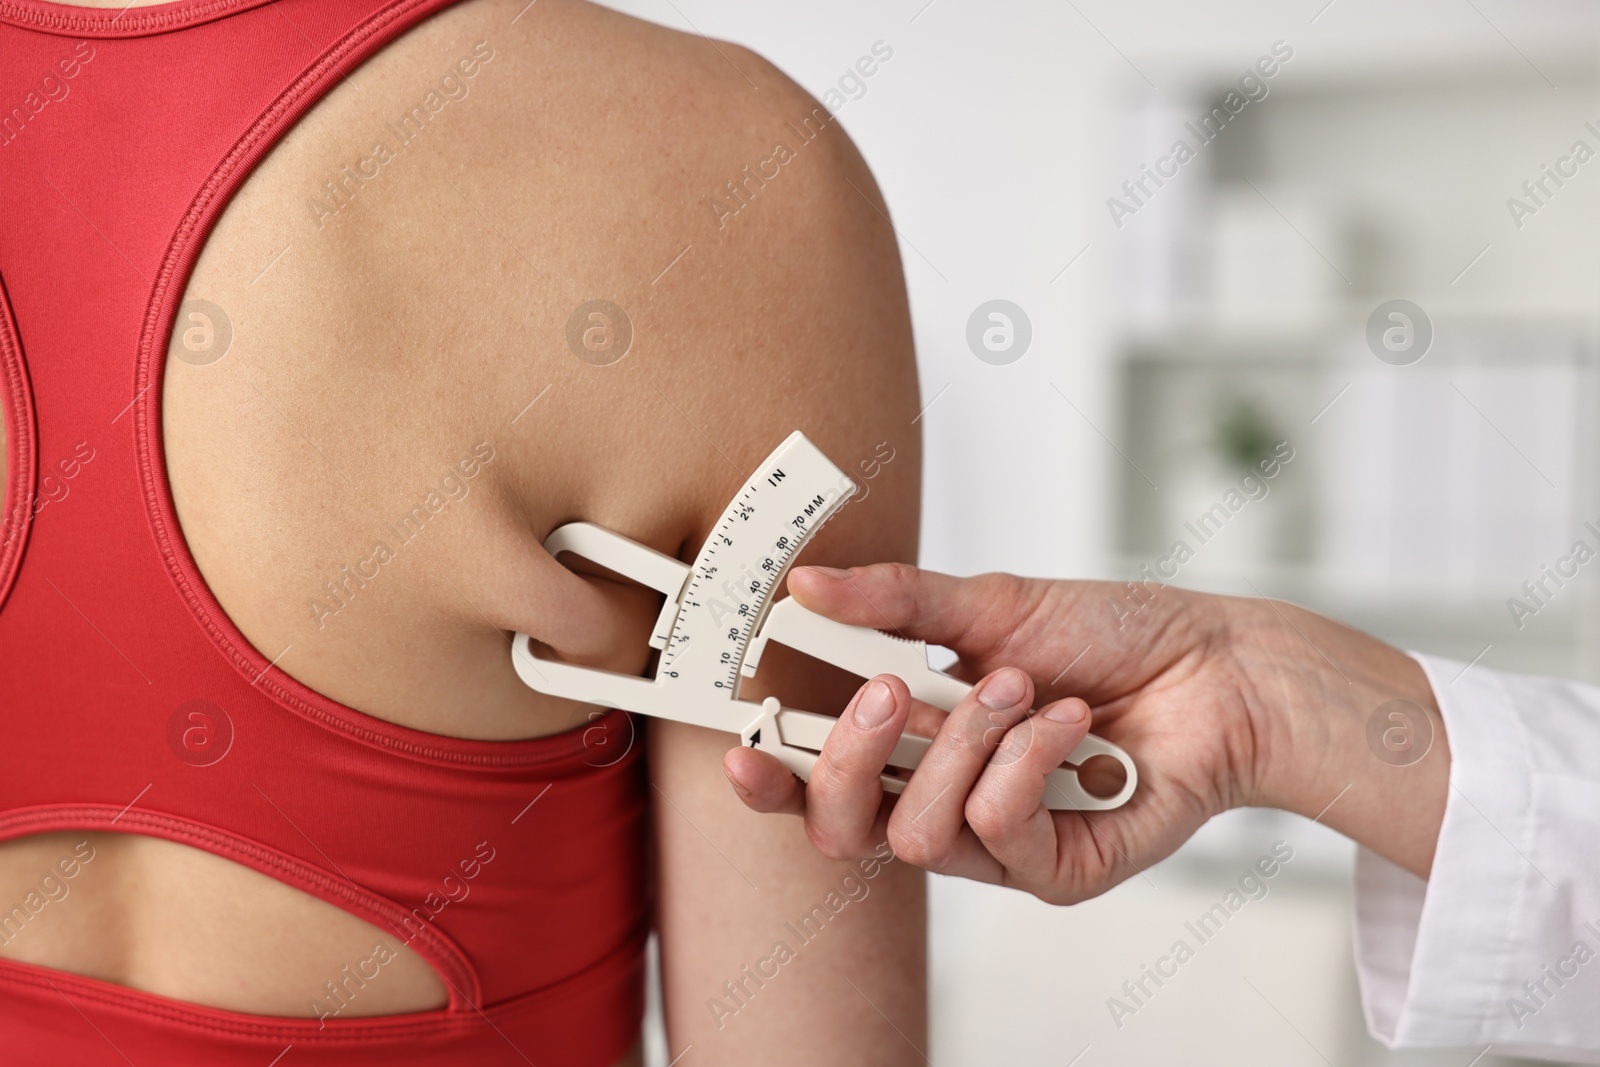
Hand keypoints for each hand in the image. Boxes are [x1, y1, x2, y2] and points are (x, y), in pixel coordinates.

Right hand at [724, 564, 1448, 902]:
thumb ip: (896, 604)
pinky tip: (1070, 721)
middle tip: (890, 688)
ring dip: (964, 745)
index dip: (772, 778)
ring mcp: (999, 845)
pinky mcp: (1054, 871)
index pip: (821, 782)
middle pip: (844, 826)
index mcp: (919, 743)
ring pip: (918, 833)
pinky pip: (998, 834)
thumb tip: (805, 582)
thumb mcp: (993, 604)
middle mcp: (948, 801)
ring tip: (1020, 687)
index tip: (743, 746)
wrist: (1218, 667)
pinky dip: (1026, 762)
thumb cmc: (1112, 635)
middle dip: (854, 754)